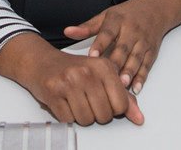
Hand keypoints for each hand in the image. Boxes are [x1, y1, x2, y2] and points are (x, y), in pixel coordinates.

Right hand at [0, 33, 142, 125]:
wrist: (41, 61)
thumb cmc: (74, 69)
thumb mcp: (102, 76)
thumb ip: (123, 96)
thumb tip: (139, 118)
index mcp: (104, 66)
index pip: (121, 104)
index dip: (113, 109)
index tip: (105, 101)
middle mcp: (87, 72)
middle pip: (104, 115)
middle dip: (97, 115)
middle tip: (88, 102)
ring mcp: (69, 81)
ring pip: (86, 120)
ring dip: (81, 117)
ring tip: (76, 102)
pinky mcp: (53, 92)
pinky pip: (68, 120)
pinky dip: (67, 117)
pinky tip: (65, 102)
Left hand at [63, 0, 180, 94]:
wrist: (155, 9)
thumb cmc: (127, 14)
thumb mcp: (106, 15)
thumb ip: (87, 27)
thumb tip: (67, 32)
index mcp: (117, 20)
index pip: (107, 33)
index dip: (100, 44)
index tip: (91, 56)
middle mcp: (131, 31)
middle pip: (123, 48)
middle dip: (115, 63)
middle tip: (106, 77)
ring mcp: (142, 41)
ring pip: (135, 58)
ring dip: (129, 72)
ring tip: (121, 85)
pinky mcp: (151, 51)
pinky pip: (146, 65)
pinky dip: (142, 77)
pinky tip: (136, 88)